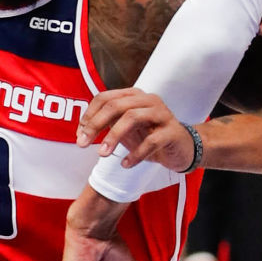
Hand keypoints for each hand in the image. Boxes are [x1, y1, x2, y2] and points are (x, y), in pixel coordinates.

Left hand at [77, 88, 196, 170]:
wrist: (182, 149)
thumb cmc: (151, 136)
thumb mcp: (126, 129)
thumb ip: (107, 125)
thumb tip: (82, 130)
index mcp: (134, 96)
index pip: (105, 98)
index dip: (89, 115)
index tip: (79, 134)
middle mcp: (148, 100)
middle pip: (116, 105)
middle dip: (96, 125)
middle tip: (83, 144)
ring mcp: (162, 114)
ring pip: (133, 117)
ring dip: (114, 137)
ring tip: (103, 154)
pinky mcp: (173, 131)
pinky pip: (152, 141)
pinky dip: (136, 154)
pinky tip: (126, 164)